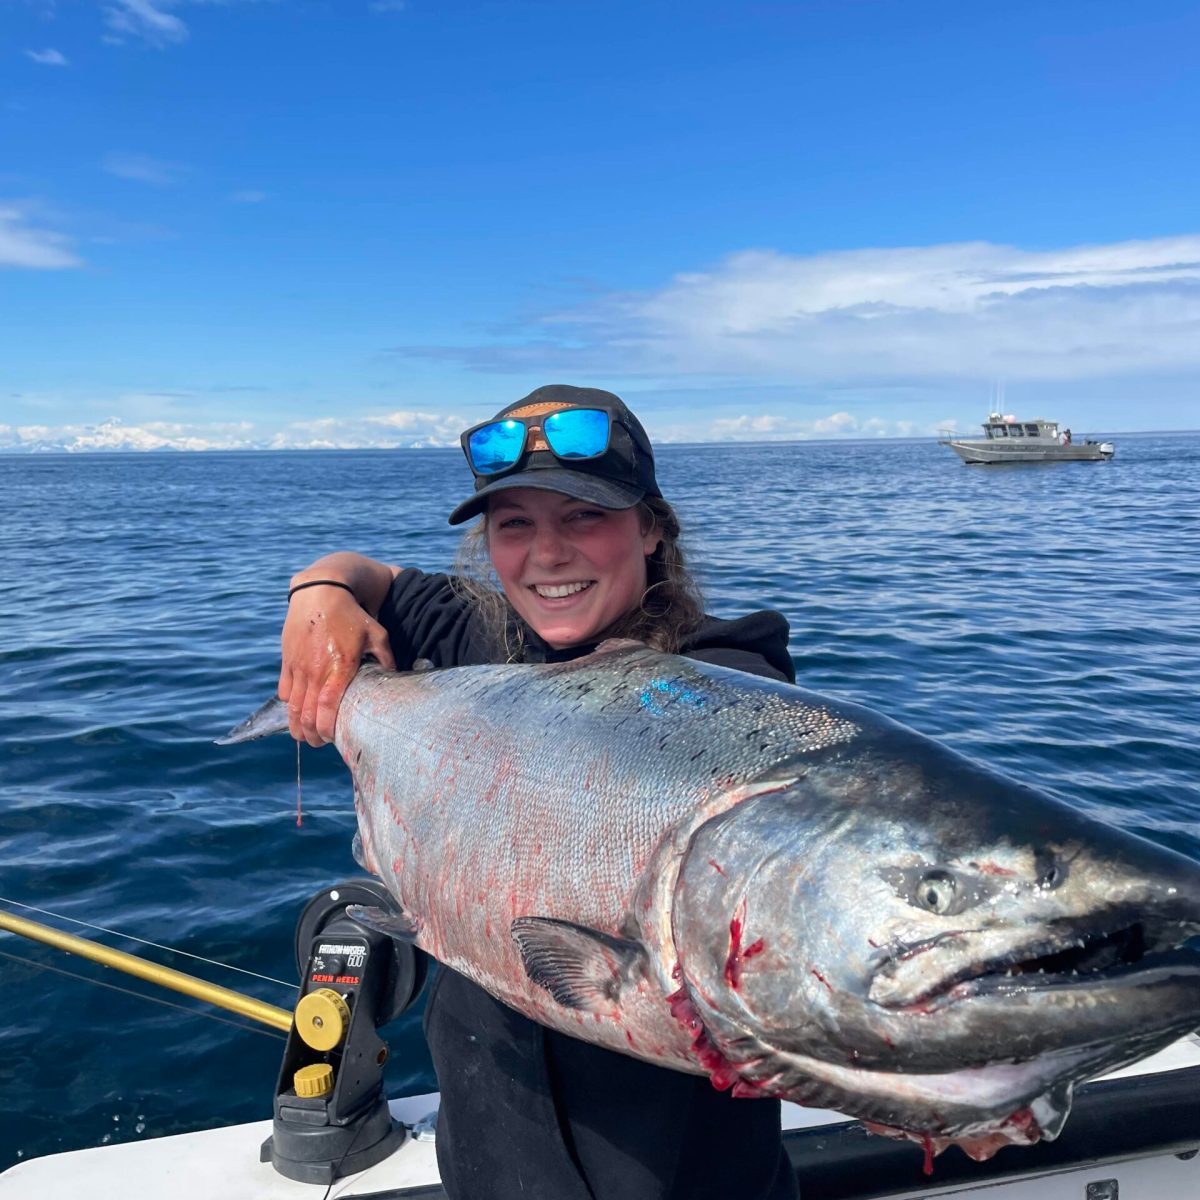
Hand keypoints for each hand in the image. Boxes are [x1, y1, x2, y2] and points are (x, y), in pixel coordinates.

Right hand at [277, 584, 395, 745]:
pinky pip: (284, 690)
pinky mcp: (287, 660)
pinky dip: (289, 706)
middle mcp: (315, 670)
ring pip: (292, 706)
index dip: (327, 728)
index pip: (326, 707)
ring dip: (297, 725)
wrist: (322, 592)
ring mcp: (298, 666)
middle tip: (319, 741)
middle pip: (306, 714)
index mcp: (339, 667)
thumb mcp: (378, 635)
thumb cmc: (353, 615)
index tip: (333, 738)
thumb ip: (387, 660)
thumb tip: (396, 678)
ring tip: (305, 735)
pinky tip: (297, 712)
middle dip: (311, 734)